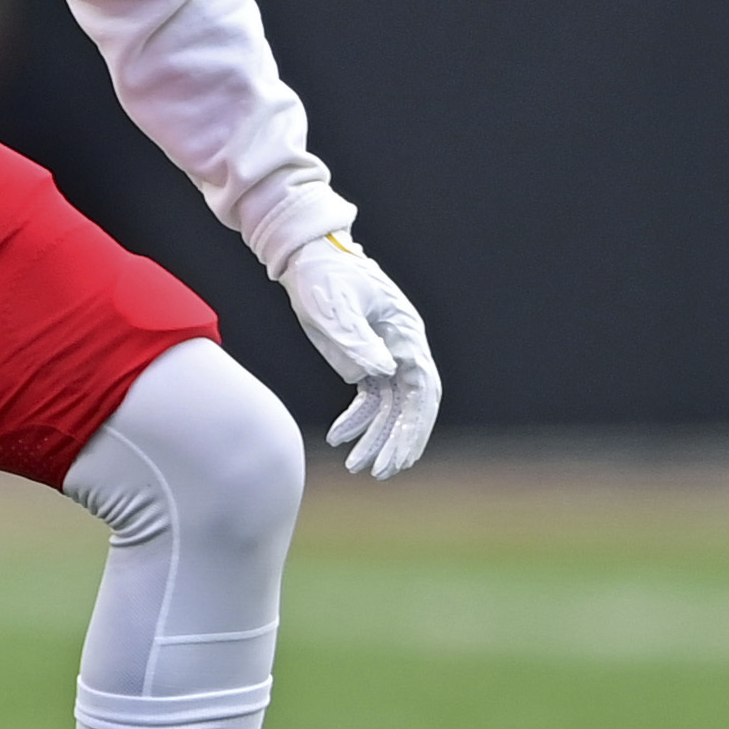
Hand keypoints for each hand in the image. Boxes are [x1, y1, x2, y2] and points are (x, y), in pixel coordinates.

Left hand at [276, 232, 439, 479]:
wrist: (306, 257)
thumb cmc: (323, 275)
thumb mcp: (334, 306)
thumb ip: (357, 339)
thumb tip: (383, 373)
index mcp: (405, 333)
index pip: (422, 387)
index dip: (415, 424)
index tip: (401, 454)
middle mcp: (402, 348)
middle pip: (412, 403)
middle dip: (399, 439)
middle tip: (382, 472)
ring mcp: (384, 356)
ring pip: (390, 407)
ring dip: (377, 438)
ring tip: (357, 467)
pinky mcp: (363, 361)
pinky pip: (369, 399)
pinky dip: (357, 421)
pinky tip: (337, 438)